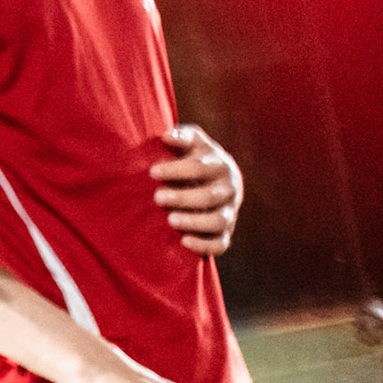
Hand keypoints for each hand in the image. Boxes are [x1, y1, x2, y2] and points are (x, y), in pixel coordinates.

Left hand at [150, 124, 241, 255]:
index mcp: (220, 165)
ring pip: (218, 221)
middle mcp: (229, 189)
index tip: (153, 172)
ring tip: (170, 220)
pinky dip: (205, 245)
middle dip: (182, 198)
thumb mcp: (192, 141)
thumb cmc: (195, 155)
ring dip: (194, 222)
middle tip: (157, 198)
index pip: (200, 167)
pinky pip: (221, 243)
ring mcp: (229, 211)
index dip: (176, 170)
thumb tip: (166, 136)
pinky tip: (184, 242)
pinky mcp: (225, 231)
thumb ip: (182, 136)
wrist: (214, 178)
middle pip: (209, 196)